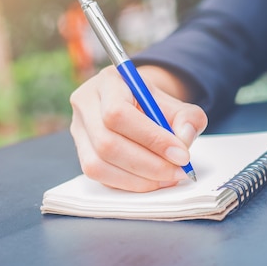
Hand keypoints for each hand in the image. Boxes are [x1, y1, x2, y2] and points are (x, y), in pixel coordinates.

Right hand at [69, 65, 207, 191]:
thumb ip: (188, 118)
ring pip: (99, 164)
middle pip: (107, 143)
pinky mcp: (81, 153)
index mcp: (108, 82)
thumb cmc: (155, 104)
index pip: (118, 113)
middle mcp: (85, 104)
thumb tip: (183, 138)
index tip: (181, 154)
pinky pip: (99, 177)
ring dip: (139, 178)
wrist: (137, 105)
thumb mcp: (178, 104)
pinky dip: (129, 183)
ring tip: (169, 177)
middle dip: (149, 163)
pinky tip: (152, 181)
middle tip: (179, 171)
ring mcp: (78, 130)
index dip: (151, 138)